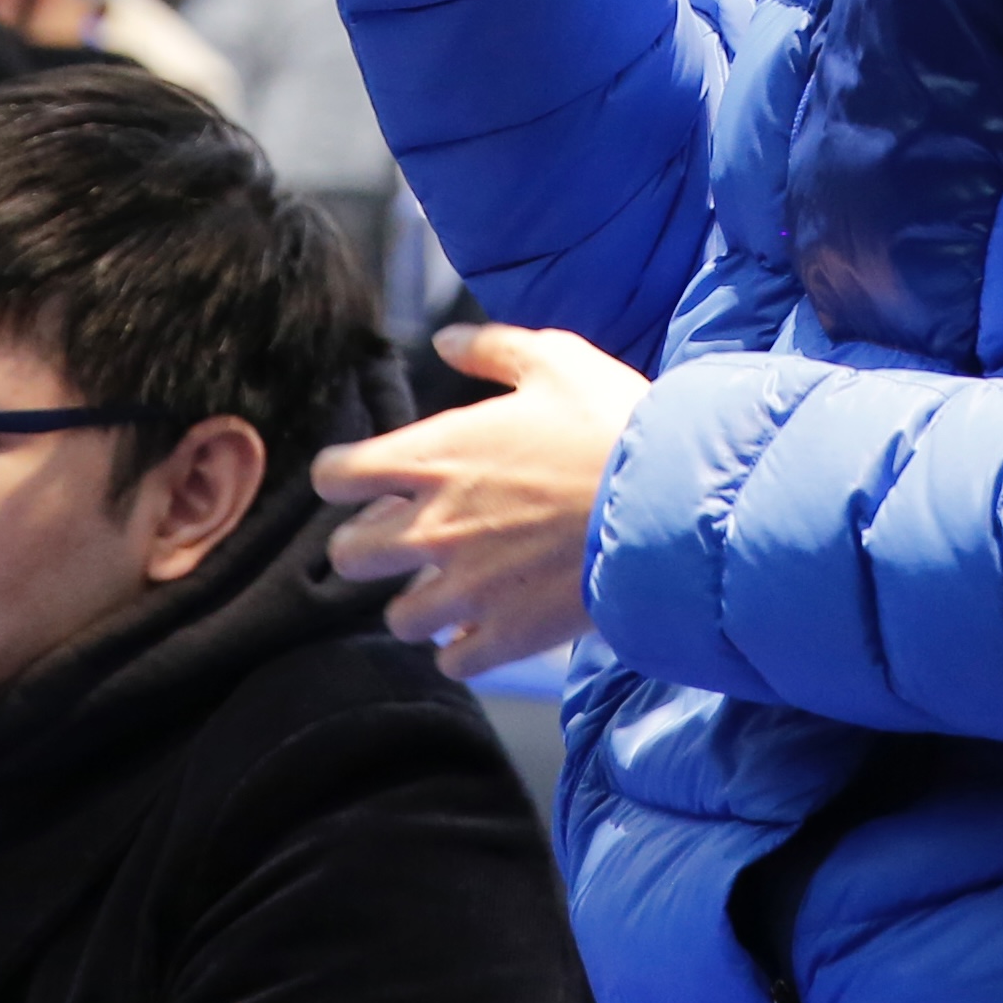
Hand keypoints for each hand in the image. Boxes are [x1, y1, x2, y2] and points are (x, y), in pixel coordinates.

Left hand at [312, 320, 644, 679]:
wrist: (668, 501)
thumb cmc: (610, 423)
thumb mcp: (555, 360)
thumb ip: (490, 349)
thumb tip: (444, 341)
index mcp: (432, 458)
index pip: (334, 477)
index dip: (342, 475)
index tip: (363, 477)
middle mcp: (432, 528)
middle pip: (349, 557)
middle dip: (368, 546)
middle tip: (405, 536)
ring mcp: (466, 591)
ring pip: (399, 618)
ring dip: (419, 602)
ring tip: (453, 587)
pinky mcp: (505, 637)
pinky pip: (453, 661)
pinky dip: (463, 647)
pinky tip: (488, 624)